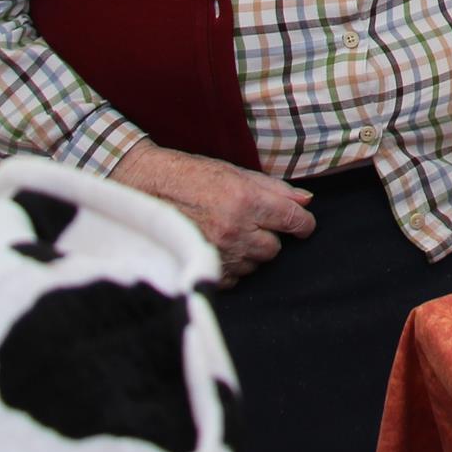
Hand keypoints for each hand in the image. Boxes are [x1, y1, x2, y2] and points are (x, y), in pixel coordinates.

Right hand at [113, 139, 314, 285]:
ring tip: (230, 233)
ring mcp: (216, 253)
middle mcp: (234, 229)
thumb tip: (306, 201)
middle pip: (274, 249)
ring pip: (254, 265)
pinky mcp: (201, 268)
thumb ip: (275, 189)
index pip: (293, 220)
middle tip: (254, 225)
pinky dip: (231, 266)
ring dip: (249, 252)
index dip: (304, 224)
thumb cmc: (192, 177)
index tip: (304, 226)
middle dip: (270, 237)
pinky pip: (233, 278)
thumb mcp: (236, 173)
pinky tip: (219, 247)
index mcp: (246, 201)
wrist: (145, 191)